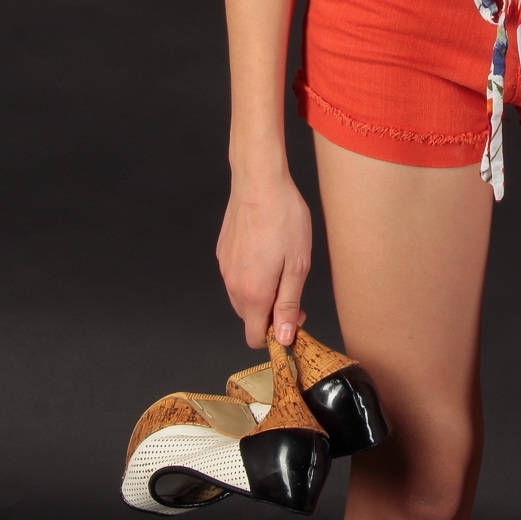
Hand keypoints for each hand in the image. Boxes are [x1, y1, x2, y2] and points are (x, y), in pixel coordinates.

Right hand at [216, 172, 312, 346]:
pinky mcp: (223, 252)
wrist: (259, 182)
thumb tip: (282, 337)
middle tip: (294, 289)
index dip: (276, 335)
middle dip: (271, 312)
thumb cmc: (284, 219)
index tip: (294, 318)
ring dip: (261, 293)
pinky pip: (236, 276)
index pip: (255, 336)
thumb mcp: (297, 265)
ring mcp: (225, 267)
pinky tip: (266, 252)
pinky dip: (251, 275)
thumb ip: (288, 304)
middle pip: (249, 317)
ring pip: (242, 297)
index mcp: (253, 292)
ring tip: (282, 265)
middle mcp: (233, 284)